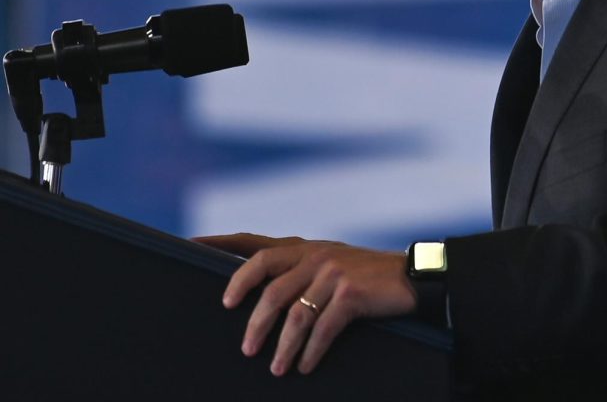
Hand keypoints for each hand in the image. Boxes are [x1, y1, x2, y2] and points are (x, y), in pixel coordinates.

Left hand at [194, 233, 416, 375]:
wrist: (411, 277)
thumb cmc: (367, 276)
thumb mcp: (331, 263)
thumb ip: (299, 270)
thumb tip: (262, 298)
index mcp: (304, 247)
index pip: (254, 243)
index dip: (220, 244)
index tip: (189, 246)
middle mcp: (314, 254)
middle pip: (266, 281)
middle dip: (252, 318)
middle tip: (245, 346)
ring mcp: (332, 272)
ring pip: (293, 314)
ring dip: (281, 346)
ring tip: (275, 368)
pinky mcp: (349, 293)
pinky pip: (320, 328)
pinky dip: (310, 352)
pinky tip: (306, 366)